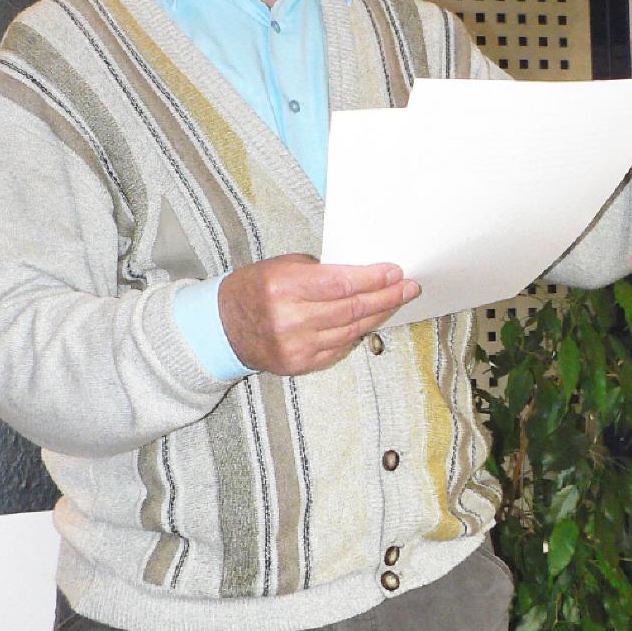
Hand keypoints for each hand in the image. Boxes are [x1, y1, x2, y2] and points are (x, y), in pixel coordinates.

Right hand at [217, 253, 419, 375]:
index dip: (374, 279)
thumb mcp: (281, 266)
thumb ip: (320, 271)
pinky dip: (357, 333)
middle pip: (352, 309)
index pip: (342, 284)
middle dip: (386, 297)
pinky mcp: (299, 364)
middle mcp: (290, 319)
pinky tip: (370, 320)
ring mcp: (296, 346)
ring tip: (395, 302)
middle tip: (408, 287)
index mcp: (284, 287)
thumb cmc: (255, 289)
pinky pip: (339, 348)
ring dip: (377, 315)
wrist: (223, 327)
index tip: (395, 272)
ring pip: (351, 330)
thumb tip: (363, 273)